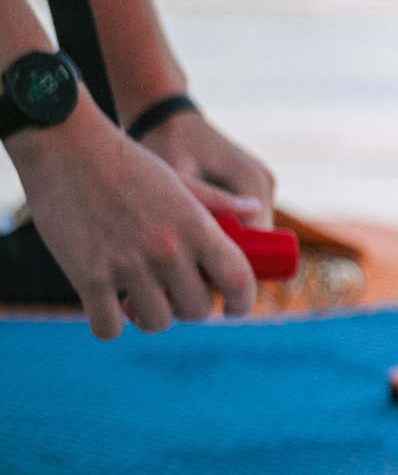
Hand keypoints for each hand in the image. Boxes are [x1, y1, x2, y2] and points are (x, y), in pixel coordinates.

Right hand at [8, 101, 256, 338]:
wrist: (64, 147)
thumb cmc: (124, 161)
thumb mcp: (179, 178)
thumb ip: (217, 201)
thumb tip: (256, 209)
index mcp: (196, 226)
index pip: (238, 279)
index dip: (243, 302)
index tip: (234, 309)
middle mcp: (168, 250)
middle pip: (197, 308)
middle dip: (190, 309)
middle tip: (176, 298)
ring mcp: (127, 266)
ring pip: (156, 321)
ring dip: (151, 318)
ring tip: (142, 304)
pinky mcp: (87, 277)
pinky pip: (108, 326)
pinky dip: (109, 324)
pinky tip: (109, 308)